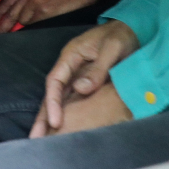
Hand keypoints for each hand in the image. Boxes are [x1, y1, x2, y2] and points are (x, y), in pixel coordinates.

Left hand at [0, 0, 99, 32]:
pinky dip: (27, 28)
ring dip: (16, 27)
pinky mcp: (44, 10)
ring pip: (20, 18)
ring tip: (9, 36)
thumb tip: (22, 8)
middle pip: (11, 11)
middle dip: (2, 23)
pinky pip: (31, 22)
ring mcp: (35, 1)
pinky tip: (24, 34)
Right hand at [29, 21, 138, 136]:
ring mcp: (77, 75)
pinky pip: (73, 99)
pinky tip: (62, 128)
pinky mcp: (87, 82)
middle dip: (43, 114)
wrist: (133, 29)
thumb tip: (81, 89)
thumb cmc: (121, 36)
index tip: (55, 122)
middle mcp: (70, 66)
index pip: (55, 80)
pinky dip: (67, 113)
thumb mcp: (112, 49)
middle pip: (52, 92)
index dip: (53, 102)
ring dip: (51, 117)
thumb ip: (97, 69)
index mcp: (71, 54)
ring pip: (60, 98)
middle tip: (35, 138)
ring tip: (42, 139)